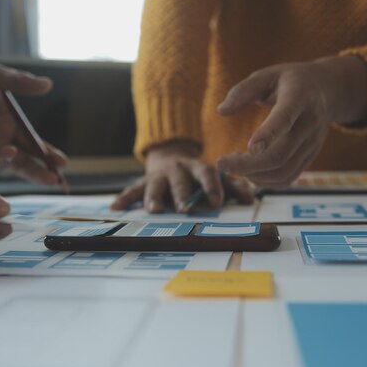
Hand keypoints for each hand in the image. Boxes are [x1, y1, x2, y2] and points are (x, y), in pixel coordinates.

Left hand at [0, 63, 67, 184]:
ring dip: (5, 160)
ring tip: (9, 150)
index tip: (62, 163)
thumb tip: (48, 84)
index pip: (36, 146)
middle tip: (51, 179)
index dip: (50, 155)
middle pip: (23, 163)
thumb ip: (20, 82)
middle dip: (38, 172)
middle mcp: (0, 143)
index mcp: (12, 127)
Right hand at [111, 141, 253, 212]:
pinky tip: (115, 208)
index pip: (207, 173)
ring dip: (154, 198)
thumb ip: (233, 186)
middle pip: (181, 182)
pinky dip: (124, 199)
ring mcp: (159, 176)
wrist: (171, 155)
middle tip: (185, 209)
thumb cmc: (198, 173)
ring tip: (154, 210)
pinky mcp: (144, 182)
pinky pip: (133, 191)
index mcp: (198, 167)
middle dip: (183, 195)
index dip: (213, 186)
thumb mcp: (216, 176)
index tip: (217, 201)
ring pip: (155, 185)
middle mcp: (178, 170)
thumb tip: (250, 198)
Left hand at [217, 55, 366, 185]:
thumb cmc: (289, 81)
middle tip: (220, 163)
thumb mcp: (266, 75)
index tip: (249, 148)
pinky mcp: (310, 157)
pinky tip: (248, 171)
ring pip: (282, 172)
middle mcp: (310, 123)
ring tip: (233, 165)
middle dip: (246, 165)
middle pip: (279, 155)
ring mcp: (312, 144)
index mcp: (299, 97)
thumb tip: (221, 111)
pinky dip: (264, 181)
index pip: (285, 118)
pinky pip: (287, 178)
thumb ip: (242, 91)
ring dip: (253, 175)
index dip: (268, 134)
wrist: (327, 91)